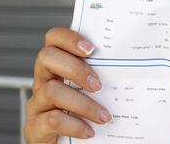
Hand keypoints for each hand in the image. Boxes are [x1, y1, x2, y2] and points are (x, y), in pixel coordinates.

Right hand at [24, 28, 111, 142]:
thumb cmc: (85, 113)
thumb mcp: (92, 90)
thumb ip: (102, 74)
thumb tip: (135, 63)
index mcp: (57, 65)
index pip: (54, 38)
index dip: (69, 38)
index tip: (91, 49)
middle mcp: (43, 80)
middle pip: (47, 57)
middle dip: (75, 68)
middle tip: (98, 84)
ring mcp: (37, 103)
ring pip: (52, 91)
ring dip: (83, 104)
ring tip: (104, 116)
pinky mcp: (34, 127)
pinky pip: (52, 120)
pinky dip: (75, 125)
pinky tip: (90, 131)